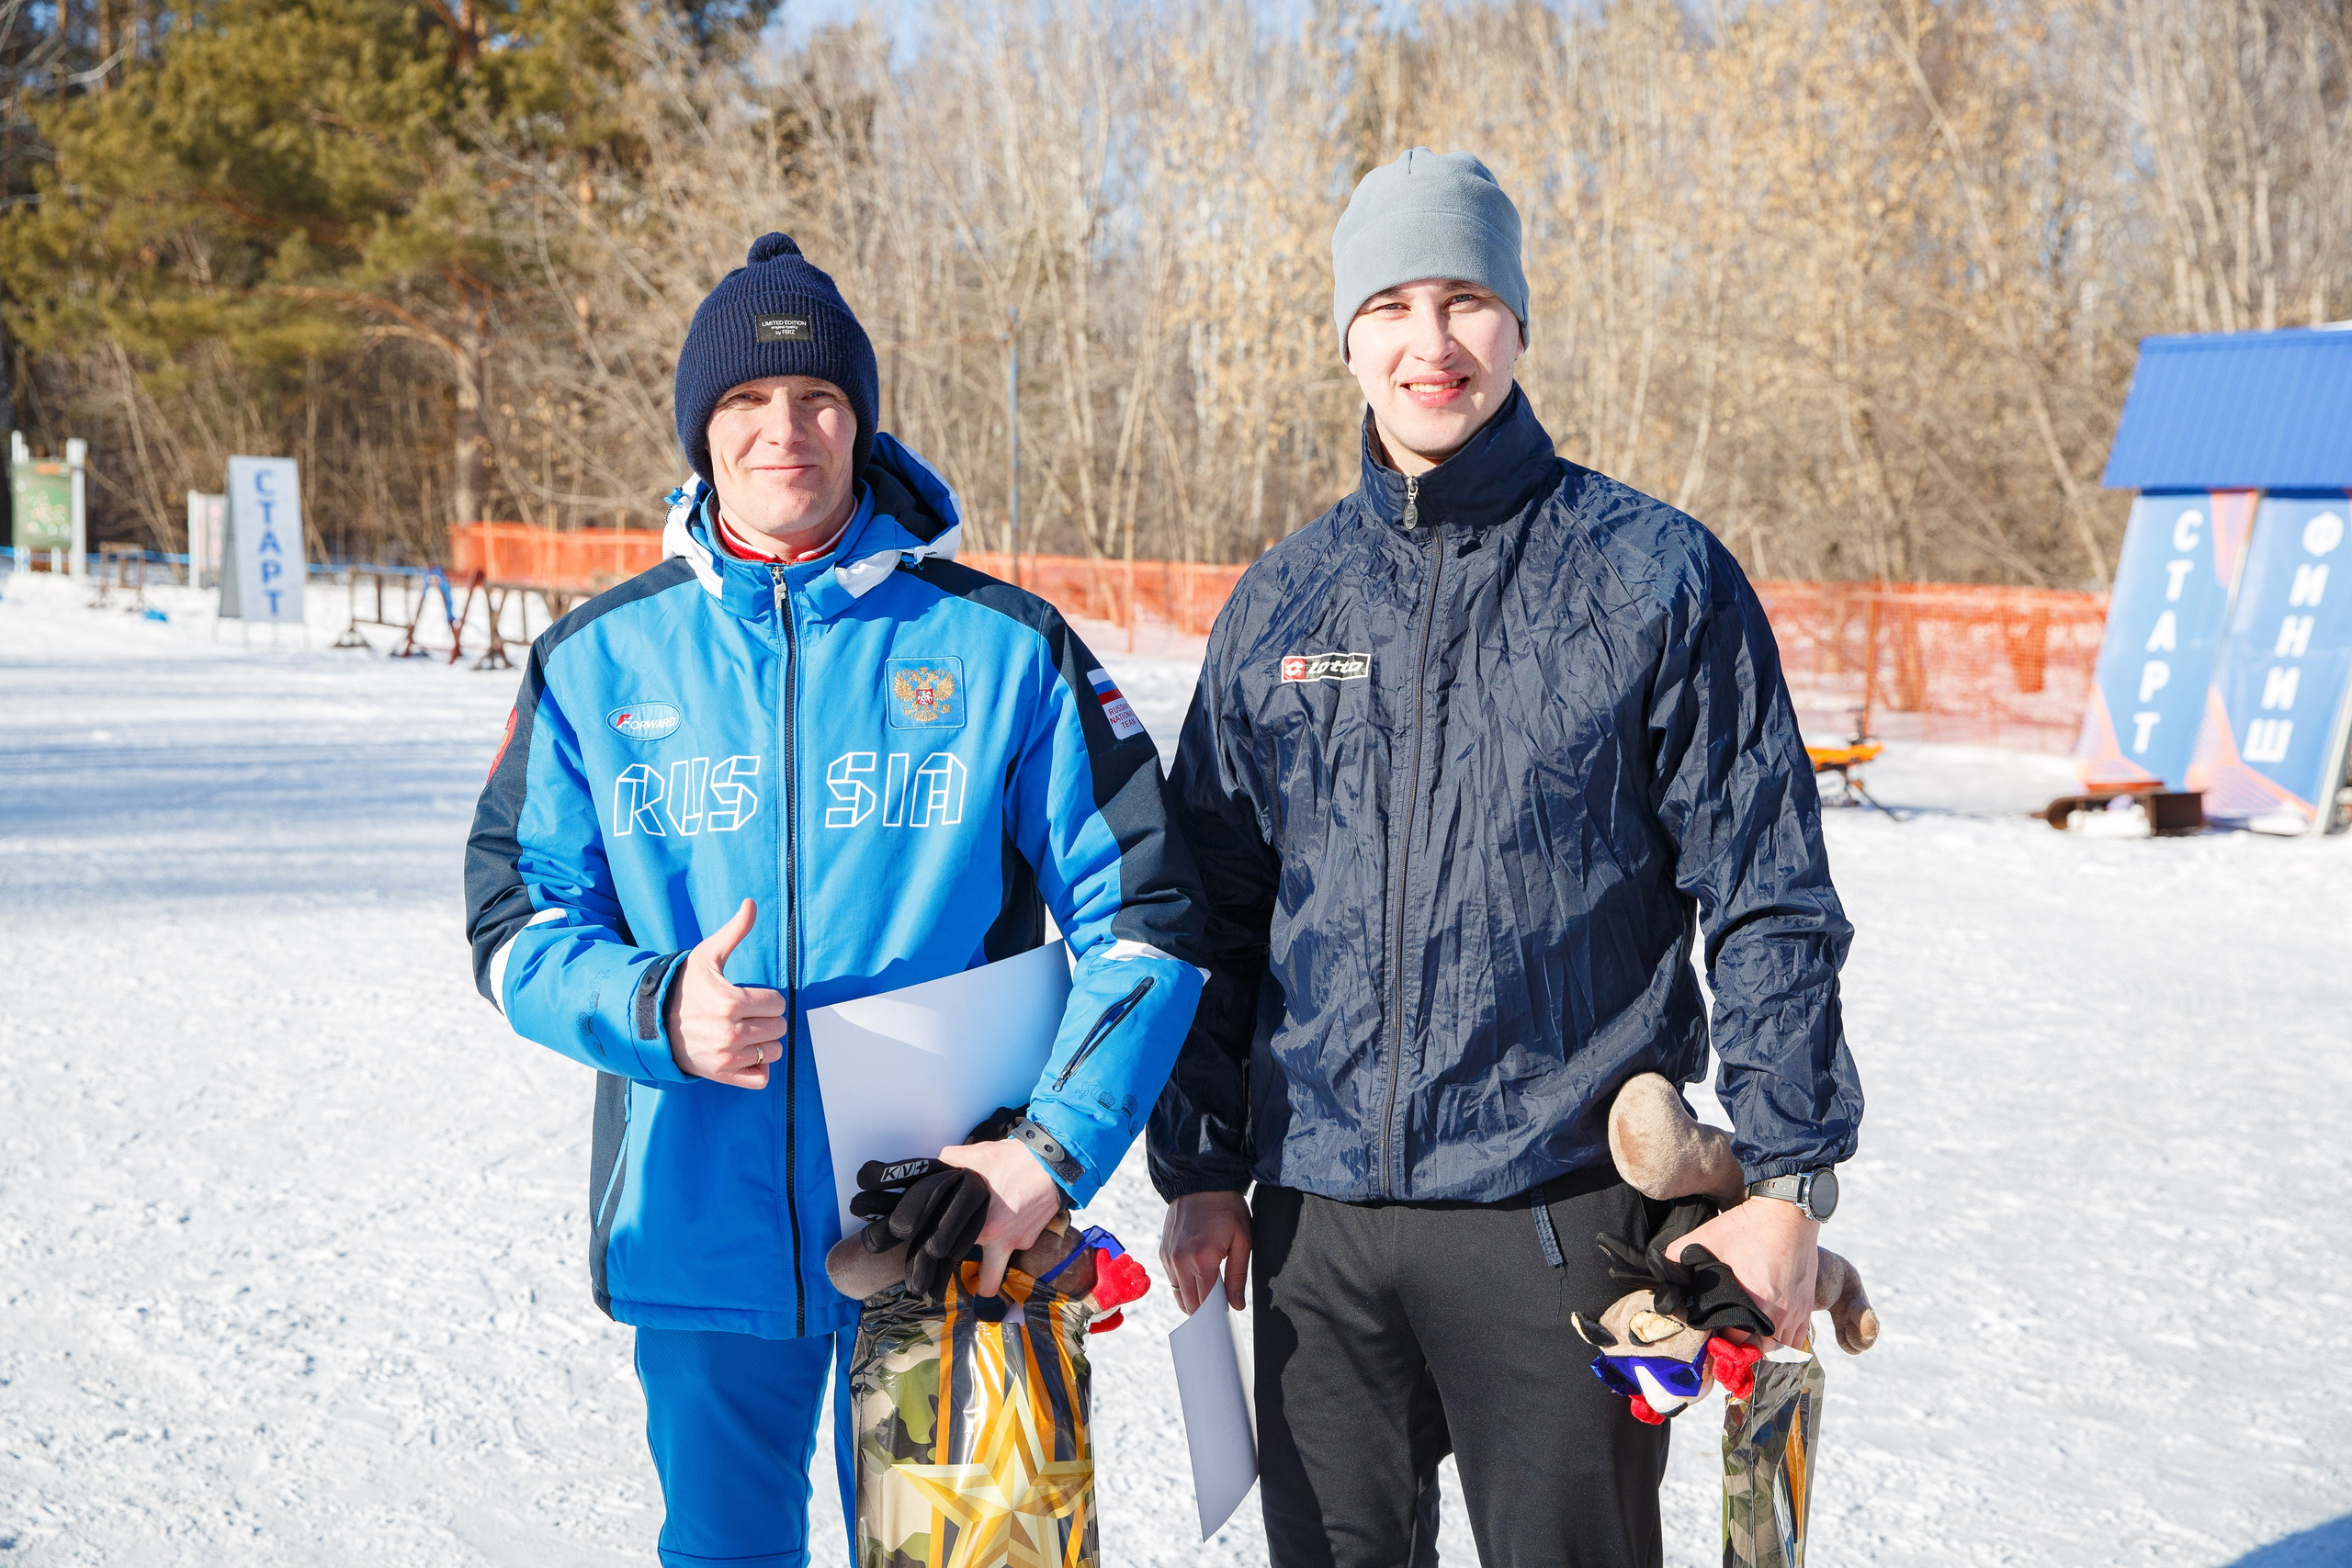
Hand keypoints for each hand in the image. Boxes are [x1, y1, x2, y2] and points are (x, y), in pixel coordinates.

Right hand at [662, 898, 786, 1088]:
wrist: (652, 1020)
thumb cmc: (684, 985)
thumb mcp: (708, 955)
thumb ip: (735, 931)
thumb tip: (751, 903)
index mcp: (731, 1001)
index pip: (778, 1004)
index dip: (767, 999)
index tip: (751, 997)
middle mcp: (730, 1032)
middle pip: (779, 1028)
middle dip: (767, 1019)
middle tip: (747, 1014)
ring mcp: (726, 1057)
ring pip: (773, 1052)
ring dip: (764, 1043)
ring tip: (745, 1032)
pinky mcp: (721, 1075)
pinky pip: (760, 1079)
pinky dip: (758, 1068)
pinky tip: (745, 1054)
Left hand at [936, 1138, 1062, 1295]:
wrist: (1055, 1162)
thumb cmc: (1015, 1161)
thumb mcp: (975, 1155)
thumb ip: (949, 1163)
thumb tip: (933, 1168)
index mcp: (983, 1230)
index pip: (956, 1253)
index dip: (946, 1252)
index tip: (941, 1252)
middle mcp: (1003, 1243)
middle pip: (987, 1284)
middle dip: (978, 1285)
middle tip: (966, 1270)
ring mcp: (1022, 1242)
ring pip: (1003, 1258)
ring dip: (996, 1251)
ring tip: (991, 1230)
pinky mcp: (1035, 1236)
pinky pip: (1018, 1240)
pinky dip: (1012, 1231)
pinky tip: (1009, 1212)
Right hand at [1160, 1191, 1250, 1312]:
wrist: (1200, 1181)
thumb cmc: (1226, 1209)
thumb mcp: (1242, 1240)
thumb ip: (1237, 1276)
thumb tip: (1235, 1305)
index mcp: (1202, 1260)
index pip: (1206, 1304)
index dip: (1216, 1315)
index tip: (1226, 1319)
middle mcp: (1180, 1261)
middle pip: (1191, 1304)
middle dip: (1206, 1312)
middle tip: (1221, 1309)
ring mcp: (1169, 1257)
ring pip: (1179, 1295)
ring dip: (1194, 1301)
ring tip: (1211, 1296)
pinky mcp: (1163, 1252)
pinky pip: (1173, 1281)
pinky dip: (1185, 1287)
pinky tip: (1199, 1280)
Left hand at [1666, 1196, 1819, 1344]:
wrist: (1787, 1212)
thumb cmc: (1748, 1226)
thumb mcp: (1707, 1238)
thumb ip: (1679, 1256)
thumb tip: (1663, 1270)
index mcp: (1754, 1303)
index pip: (1733, 1343)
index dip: (1717, 1343)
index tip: (1708, 1338)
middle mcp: (1779, 1314)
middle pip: (1756, 1351)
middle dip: (1739, 1348)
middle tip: (1724, 1339)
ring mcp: (1796, 1312)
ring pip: (1778, 1349)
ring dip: (1761, 1347)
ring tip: (1745, 1337)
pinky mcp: (1807, 1305)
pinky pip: (1797, 1339)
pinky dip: (1782, 1340)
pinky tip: (1769, 1333)